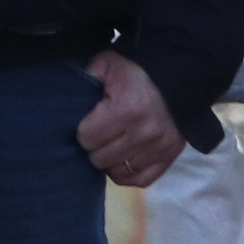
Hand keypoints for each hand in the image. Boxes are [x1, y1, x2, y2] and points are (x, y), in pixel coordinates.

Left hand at [76, 50, 182, 187]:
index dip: (84, 130)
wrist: (177, 80)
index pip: (86, 138)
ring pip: (117, 172)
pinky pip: (138, 180)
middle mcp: (144, 133)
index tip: (90, 121)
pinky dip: (127, 172)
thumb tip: (67, 99)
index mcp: (126, 109)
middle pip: (99, 159)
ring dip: (110, 160)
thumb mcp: (107, 64)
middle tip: (101, 132)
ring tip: (112, 144)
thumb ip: (86, 77)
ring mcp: (159, 149)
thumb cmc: (136, 73)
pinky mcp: (169, 159)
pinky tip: (124, 157)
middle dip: (95, 146)